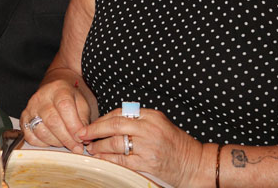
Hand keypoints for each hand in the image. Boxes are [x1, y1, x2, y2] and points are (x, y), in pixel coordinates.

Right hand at [20, 78, 90, 152]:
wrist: (54, 92)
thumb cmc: (69, 99)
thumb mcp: (82, 104)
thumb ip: (83, 121)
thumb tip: (83, 139)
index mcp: (58, 89)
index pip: (65, 107)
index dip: (73, 126)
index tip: (81, 139)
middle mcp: (41, 97)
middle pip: (52, 121)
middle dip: (66, 138)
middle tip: (76, 147)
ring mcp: (30, 108)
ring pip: (41, 131)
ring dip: (56, 142)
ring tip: (66, 143)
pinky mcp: (24, 119)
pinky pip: (30, 137)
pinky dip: (43, 144)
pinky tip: (53, 141)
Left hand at [78, 107, 207, 186]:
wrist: (195, 163)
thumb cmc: (176, 144)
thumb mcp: (160, 124)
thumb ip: (139, 120)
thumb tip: (112, 122)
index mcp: (151, 115)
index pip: (120, 113)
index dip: (102, 119)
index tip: (91, 124)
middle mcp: (149, 127)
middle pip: (114, 124)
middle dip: (94, 129)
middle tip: (82, 134)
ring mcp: (148, 145)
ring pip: (115, 142)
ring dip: (99, 146)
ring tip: (90, 148)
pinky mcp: (148, 162)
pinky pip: (121, 159)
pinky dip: (108, 158)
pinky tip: (100, 158)